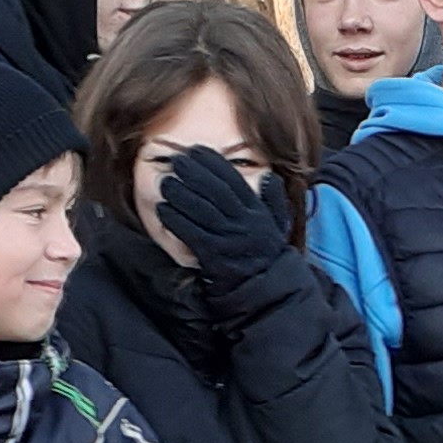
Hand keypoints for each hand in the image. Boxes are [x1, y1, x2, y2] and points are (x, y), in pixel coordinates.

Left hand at [152, 143, 291, 286]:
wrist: (263, 290)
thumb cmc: (266, 255)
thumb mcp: (279, 225)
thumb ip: (275, 200)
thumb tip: (269, 176)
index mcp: (256, 213)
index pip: (233, 182)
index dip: (214, 164)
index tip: (197, 151)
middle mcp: (242, 224)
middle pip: (215, 192)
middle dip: (194, 174)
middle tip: (178, 162)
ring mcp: (227, 239)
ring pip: (200, 211)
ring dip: (181, 194)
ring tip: (167, 183)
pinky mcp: (212, 256)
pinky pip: (190, 234)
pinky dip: (175, 220)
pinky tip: (163, 209)